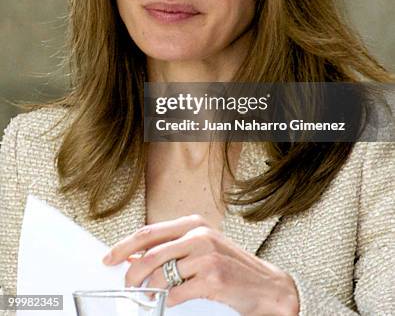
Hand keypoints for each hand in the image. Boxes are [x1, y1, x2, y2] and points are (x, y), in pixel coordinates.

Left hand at [103, 214, 298, 315]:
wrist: (266, 285)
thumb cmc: (230, 266)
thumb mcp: (201, 248)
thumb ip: (173, 248)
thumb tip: (135, 258)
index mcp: (194, 224)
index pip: (149, 232)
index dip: (124, 246)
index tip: (109, 258)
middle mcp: (199, 235)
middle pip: (150, 254)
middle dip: (131, 273)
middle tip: (127, 286)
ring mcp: (206, 256)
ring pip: (160, 276)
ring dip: (148, 291)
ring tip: (147, 297)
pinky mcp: (212, 278)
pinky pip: (176, 294)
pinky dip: (167, 302)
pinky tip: (168, 303)